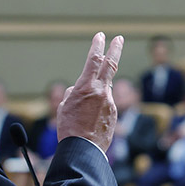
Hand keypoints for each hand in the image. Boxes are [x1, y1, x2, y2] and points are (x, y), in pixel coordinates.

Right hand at [57, 33, 121, 151]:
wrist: (83, 149)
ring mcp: (110, 102)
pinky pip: (104, 106)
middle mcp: (101, 92)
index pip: (94, 60)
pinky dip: (97, 110)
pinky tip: (89, 123)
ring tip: (82, 114)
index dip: (98, 46)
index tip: (100, 36)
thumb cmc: (69, 128)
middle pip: (111, 65)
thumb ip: (74, 92)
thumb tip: (82, 89)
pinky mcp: (114, 114)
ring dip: (95, 96)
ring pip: (103, 91)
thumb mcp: (65, 106)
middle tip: (119, 38)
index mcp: (86, 87)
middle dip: (115, 49)